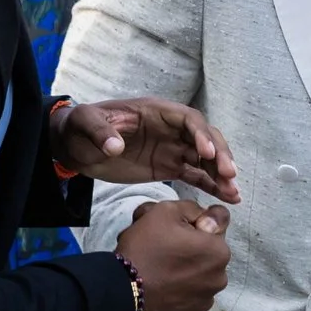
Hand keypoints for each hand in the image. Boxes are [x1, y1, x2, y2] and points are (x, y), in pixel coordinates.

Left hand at [53, 97, 240, 204]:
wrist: (76, 146)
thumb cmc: (81, 127)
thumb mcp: (86, 122)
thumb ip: (101, 132)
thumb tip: (115, 146)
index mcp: (157, 112)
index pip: (188, 119)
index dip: (200, 135)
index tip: (207, 154)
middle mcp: (171, 129)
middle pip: (205, 138)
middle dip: (219, 155)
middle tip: (228, 175)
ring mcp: (172, 148)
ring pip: (205, 159)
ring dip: (221, 174)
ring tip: (234, 194)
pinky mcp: (169, 167)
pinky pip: (195, 175)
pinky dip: (211, 185)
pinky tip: (226, 198)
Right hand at [116, 199, 229, 310]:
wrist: (119, 292)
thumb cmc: (145, 248)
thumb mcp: (165, 211)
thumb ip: (194, 210)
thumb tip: (211, 219)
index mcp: (219, 252)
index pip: (216, 224)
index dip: (196, 222)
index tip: (176, 229)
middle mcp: (219, 279)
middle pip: (207, 253)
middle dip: (191, 248)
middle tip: (163, 249)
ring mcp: (204, 302)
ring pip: (198, 277)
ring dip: (185, 272)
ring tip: (158, 271)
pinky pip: (187, 299)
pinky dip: (177, 293)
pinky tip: (159, 289)